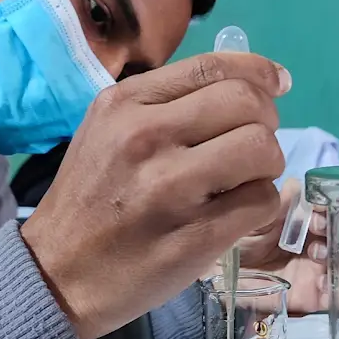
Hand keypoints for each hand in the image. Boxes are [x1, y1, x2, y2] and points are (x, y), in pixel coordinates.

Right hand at [21, 52, 291, 338]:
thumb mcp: (108, 130)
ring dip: (267, 163)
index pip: (212, 67)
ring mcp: (171, 187)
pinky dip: (261, 203)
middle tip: (254, 141)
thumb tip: (241, 87)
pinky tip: (237, 211)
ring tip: (246, 177)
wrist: (59, 272)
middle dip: (267, 121)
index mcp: (126, 104)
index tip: (278, 82)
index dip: (259, 70)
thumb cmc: (89, 196)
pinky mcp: (196, 235)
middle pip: (248, 104)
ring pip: (263, 149)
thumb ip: (164, 102)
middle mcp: (147, 136)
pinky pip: (262, 200)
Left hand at [230, 179, 338, 313]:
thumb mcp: (259, 215)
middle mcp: (328, 242)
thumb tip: (299, 186)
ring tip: (319, 255)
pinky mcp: (320, 298)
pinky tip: (333, 282)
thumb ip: (282, 203)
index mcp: (316, 219)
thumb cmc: (243, 237)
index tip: (318, 214)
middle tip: (324, 234)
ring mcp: (326, 270)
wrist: (224, 272)